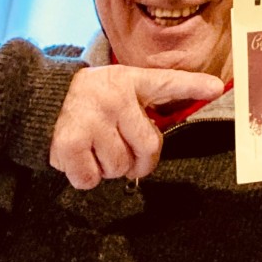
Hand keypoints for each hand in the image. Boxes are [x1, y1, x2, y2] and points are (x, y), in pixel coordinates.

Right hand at [49, 65, 224, 189]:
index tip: (217, 87)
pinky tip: (80, 157)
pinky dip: (86, 177)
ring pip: (119, 168)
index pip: (168, 82)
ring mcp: (93, 120)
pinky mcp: (71, 143)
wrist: (44, 101)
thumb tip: (161, 147)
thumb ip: (144, 110)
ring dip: (109, 169)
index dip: (194, 85)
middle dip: (139, 161)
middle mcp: (115, 98)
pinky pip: (92, 179)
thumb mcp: (122, 90)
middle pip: (148, 148)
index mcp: (132, 81)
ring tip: (97, 148)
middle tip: (126, 154)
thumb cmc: (93, 102)